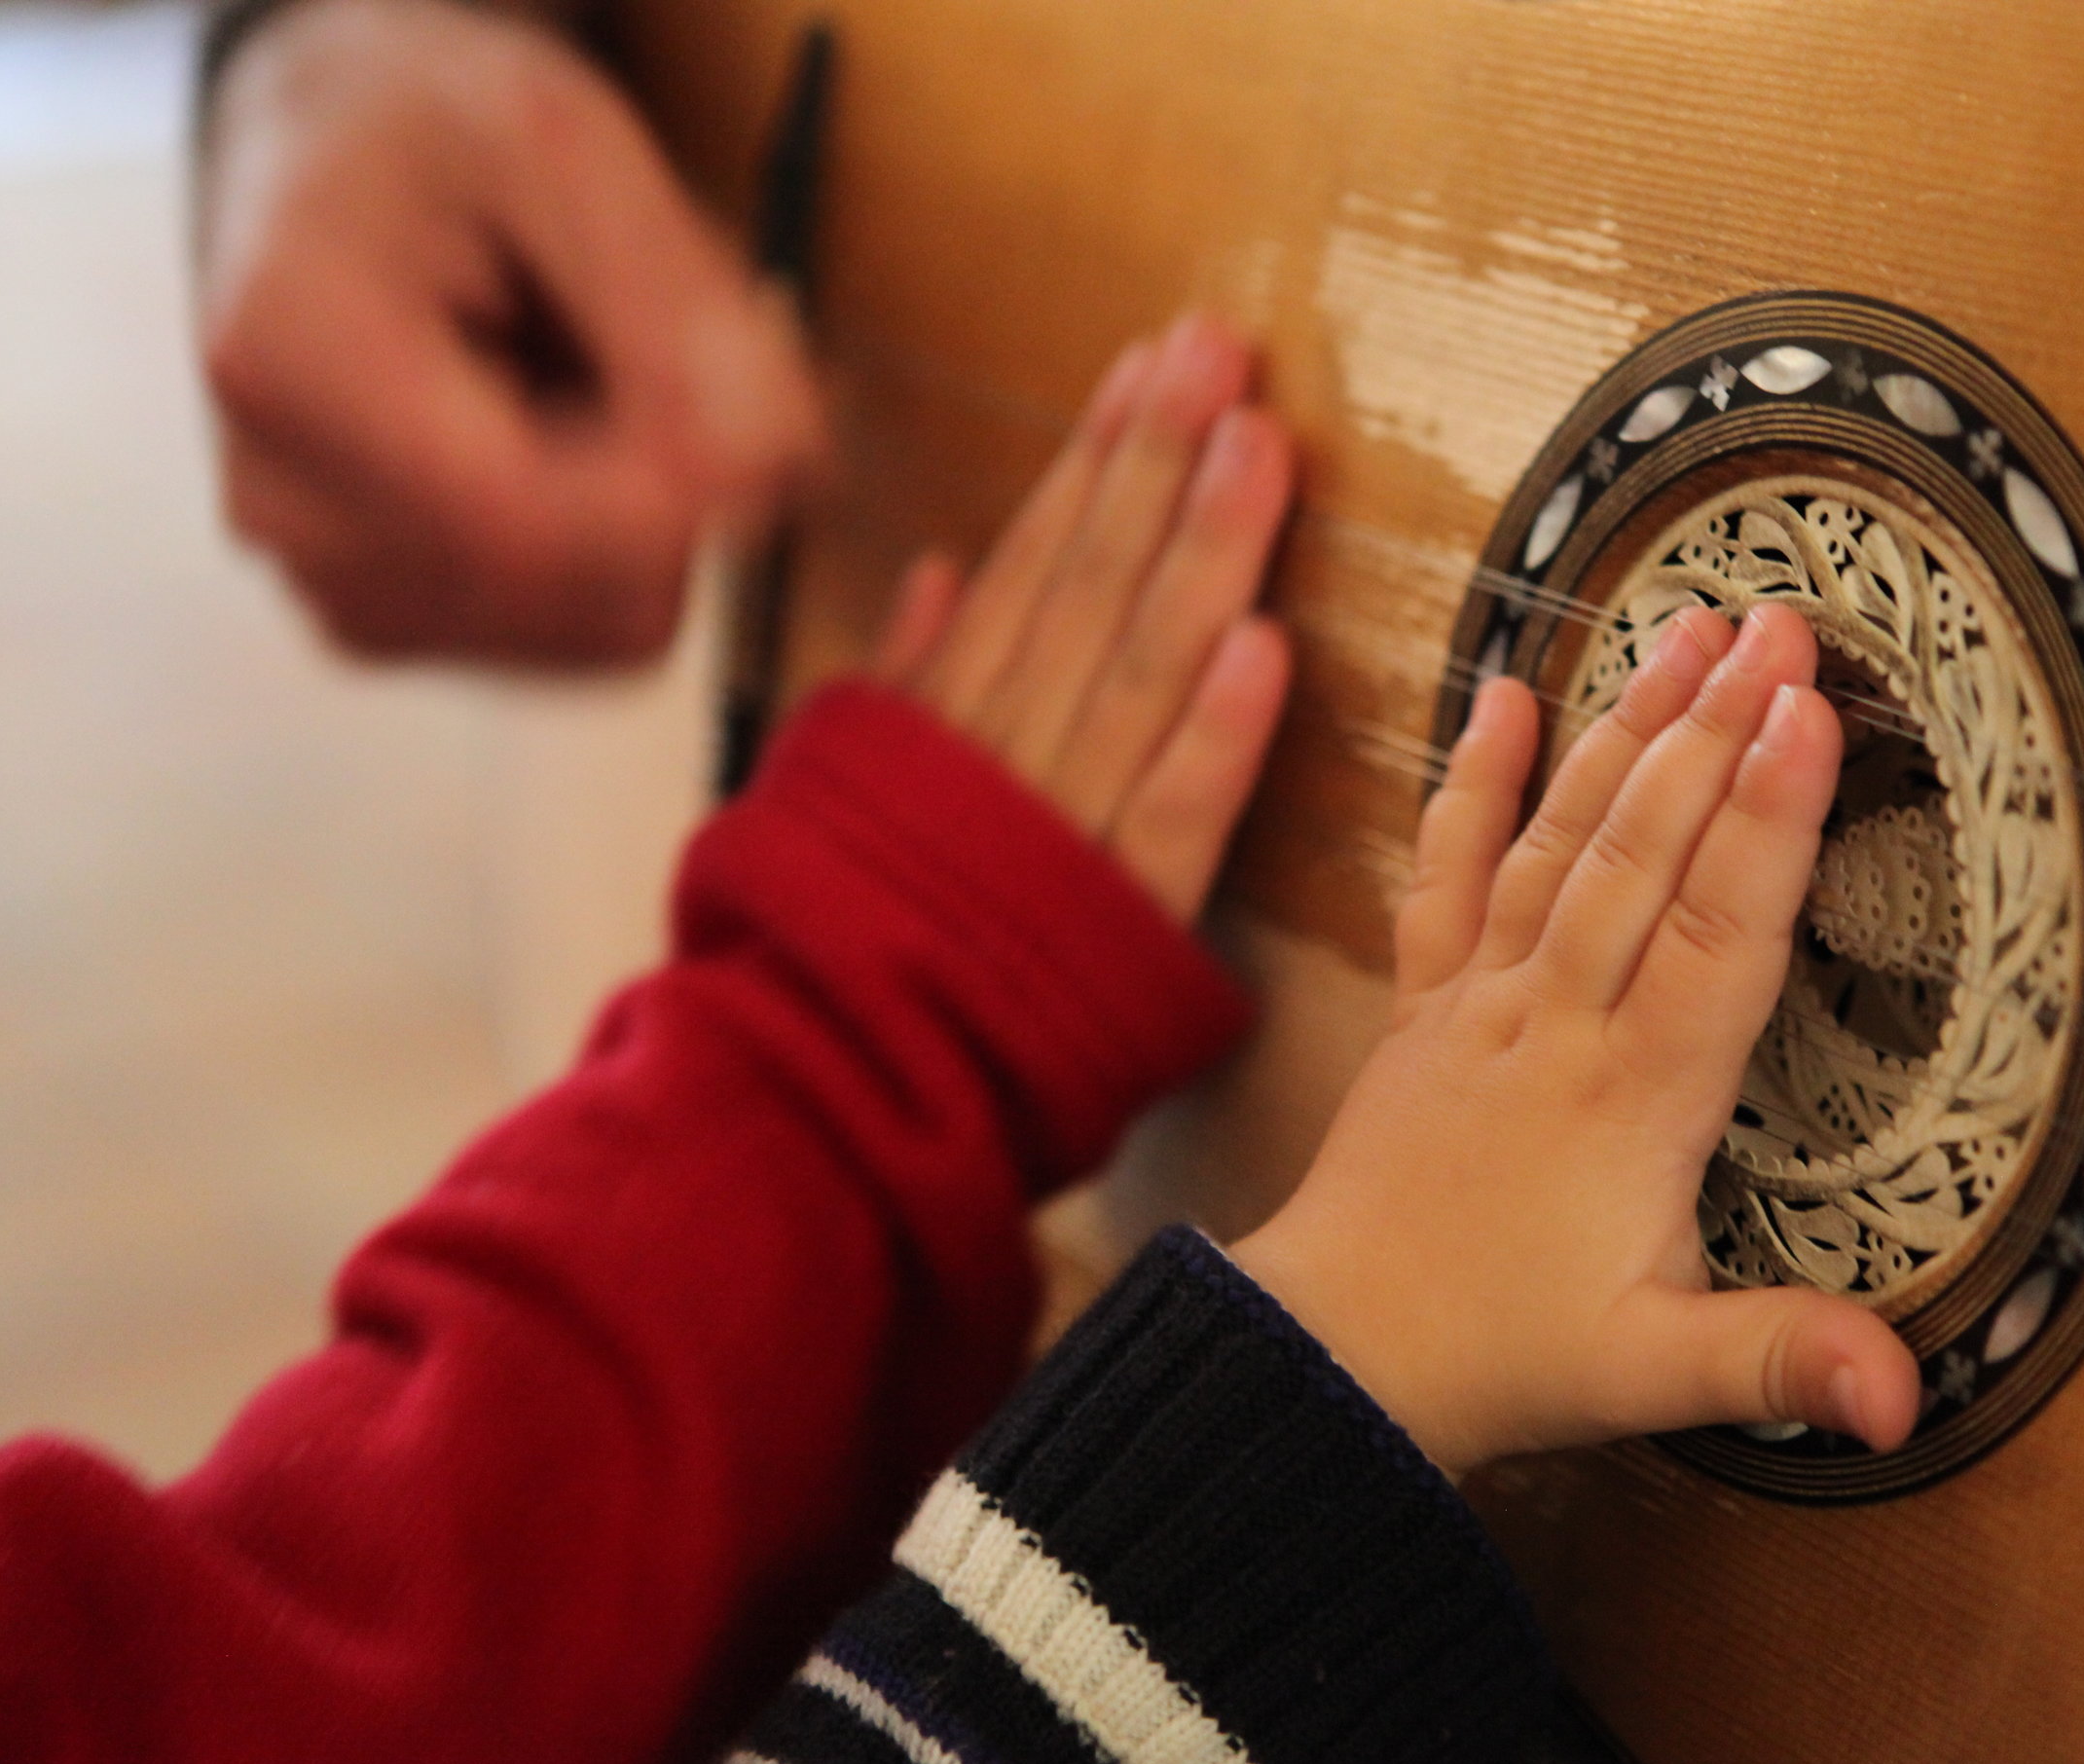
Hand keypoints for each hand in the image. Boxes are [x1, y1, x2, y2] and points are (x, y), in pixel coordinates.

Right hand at [199, 0, 824, 664]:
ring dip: (655, 513)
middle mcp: (286, 499)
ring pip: (604, 626)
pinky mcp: (398, 622)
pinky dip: (628, 551)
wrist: (343, 163)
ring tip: (587, 384)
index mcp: (291, 358)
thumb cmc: (433, 136)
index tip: (761, 423)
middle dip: (671, 483)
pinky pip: (591, 637)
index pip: (512, 515)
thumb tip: (764, 467)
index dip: (673, 496)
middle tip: (651, 350)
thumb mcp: (565, 143)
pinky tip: (567, 446)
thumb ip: (674, 307)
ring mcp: (334, 580)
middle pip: (576, 584)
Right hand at [868, 316, 1294, 925]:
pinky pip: (1170, 819)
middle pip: (1094, 587)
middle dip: (1157, 462)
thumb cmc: (845, 943)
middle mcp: (1006, 756)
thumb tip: (944, 563)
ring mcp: (1058, 833)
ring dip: (1200, 553)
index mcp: (953, 721)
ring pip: (1137, 673)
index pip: (1041, 564)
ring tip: (1256, 446)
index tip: (1157, 361)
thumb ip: (907, 678)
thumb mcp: (849, 790)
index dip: (1102, 457)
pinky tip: (1264, 646)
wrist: (819, 1092)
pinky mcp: (1109, 923)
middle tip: (1219, 351)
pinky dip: (1215, 738)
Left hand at [1233, 603, 1921, 1476]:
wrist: (1329, 1357)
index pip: (1719, 937)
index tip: (1810, 715)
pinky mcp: (1427, 1004)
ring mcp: (1485, 1002)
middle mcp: (1558, 1025)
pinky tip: (1501, 695)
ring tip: (1686, 629)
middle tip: (1779, 624)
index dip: (1769, 822)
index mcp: (1633, 1101)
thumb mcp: (1656, 1377)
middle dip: (1714, 732)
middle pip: (1646, 857)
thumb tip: (1908, 1394)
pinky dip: (1471, 786)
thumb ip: (1782, 1362)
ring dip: (1623, 731)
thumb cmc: (1501, 1359)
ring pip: (1560, 843)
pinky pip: (1446, 875)